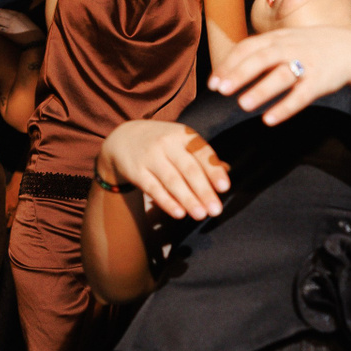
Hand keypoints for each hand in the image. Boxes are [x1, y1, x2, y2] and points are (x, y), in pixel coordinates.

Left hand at [0, 3, 43, 44]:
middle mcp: (14, 18)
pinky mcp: (10, 32)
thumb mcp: (27, 21)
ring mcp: (11, 25)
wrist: (36, 40)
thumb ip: (20, 18)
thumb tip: (15, 18)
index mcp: (19, 14)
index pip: (6, 11)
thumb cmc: (33, 32)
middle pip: (0, 14)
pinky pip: (0, 29)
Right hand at [98, 120, 230, 220]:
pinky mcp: (136, 171)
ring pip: (172, 181)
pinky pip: (153, 188)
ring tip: (201, 215)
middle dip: (204, 191)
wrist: (124, 138)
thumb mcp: (182, 142)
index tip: (225, 188)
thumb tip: (227, 171)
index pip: (202, 153)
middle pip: (189, 169)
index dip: (214, 171)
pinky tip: (179, 213)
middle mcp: (167, 144)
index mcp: (183, 135)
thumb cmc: (164, 144)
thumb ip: (203, 157)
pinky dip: (167, 202)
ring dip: (188, 199)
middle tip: (216, 210)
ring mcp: (150, 157)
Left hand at [209, 26, 350, 125]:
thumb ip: (261, 51)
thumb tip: (228, 68)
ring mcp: (307, 64)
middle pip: (262, 58)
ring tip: (242, 104)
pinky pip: (302, 95)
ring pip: (282, 76)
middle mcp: (291, 48)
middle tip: (220, 91)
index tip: (212, 82)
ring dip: (262, 90)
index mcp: (278, 38)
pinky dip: (285, 107)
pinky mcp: (320, 82)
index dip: (229, 64)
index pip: (248, 47)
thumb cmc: (311, 48)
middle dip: (240, 74)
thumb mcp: (286, 41)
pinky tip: (270, 119)